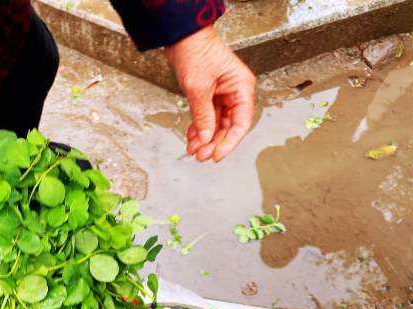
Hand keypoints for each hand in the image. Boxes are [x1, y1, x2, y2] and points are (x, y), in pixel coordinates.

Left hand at [165, 26, 255, 161]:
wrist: (181, 37)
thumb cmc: (196, 51)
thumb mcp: (199, 88)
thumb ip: (203, 116)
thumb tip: (207, 138)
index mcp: (241, 87)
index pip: (241, 123)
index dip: (229, 142)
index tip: (217, 155)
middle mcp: (234, 92)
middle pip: (228, 126)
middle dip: (213, 142)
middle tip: (201, 156)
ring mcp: (222, 93)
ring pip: (216, 123)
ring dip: (205, 138)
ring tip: (193, 150)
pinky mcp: (209, 94)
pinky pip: (207, 116)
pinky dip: (199, 128)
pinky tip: (192, 138)